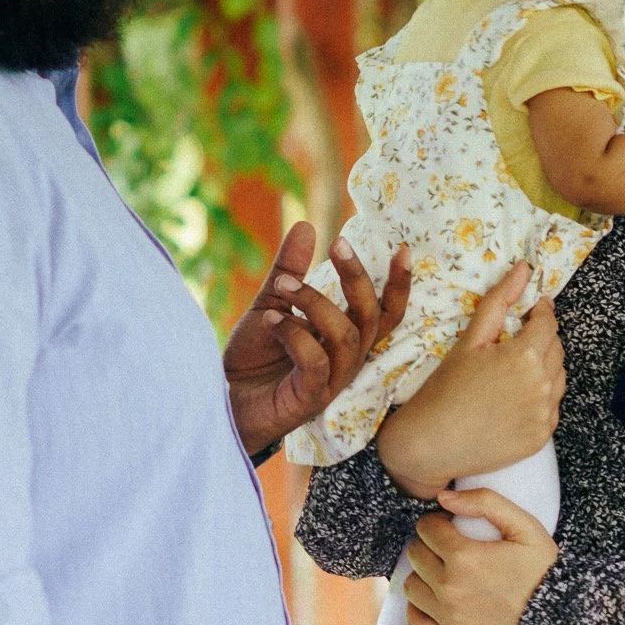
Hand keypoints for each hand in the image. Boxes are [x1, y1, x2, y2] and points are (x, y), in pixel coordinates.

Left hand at [223, 222, 410, 459]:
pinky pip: (316, 362)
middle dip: (357, 277)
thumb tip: (306, 224)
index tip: (403, 248)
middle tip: (338, 243)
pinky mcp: (309, 400)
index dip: (399, 286)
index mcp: (343, 339)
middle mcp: (345, 361)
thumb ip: (289, 269)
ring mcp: (330, 383)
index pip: (384, 313)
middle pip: (370, 318)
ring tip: (282, 286)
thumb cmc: (253, 359)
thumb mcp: (272, 303)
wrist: (221, 399)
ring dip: (314, 302)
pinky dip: (294, 334)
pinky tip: (271, 321)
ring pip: (345, 336)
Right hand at [376, 264, 563, 499]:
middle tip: (515, 341)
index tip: (531, 310)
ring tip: (512, 372)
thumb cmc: (444, 388)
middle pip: (557, 350)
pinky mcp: (541, 437)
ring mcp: (545, 414)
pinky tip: (512, 399)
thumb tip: (524, 268)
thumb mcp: (470, 340)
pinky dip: (539, 398)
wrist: (431, 444)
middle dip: (542, 339)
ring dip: (543, 368)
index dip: (540, 312)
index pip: (548, 323)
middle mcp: (544, 385)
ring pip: (558, 379)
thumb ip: (500, 301)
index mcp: (526, 356)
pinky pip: (551, 407)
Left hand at [403, 485, 559, 624]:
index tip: (449, 527)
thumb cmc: (543, 571)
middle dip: (428, 546)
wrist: (559, 620)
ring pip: (411, 587)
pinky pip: (415, 622)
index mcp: (464, 556)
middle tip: (447, 549)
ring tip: (443, 574)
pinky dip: (418, 610)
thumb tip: (443, 497)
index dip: (436, 523)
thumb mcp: (526, 527)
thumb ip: (486, 502)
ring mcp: (448, 617)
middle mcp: (449, 587)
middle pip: (415, 555)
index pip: (426, 529)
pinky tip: (434, 601)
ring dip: (423, 576)